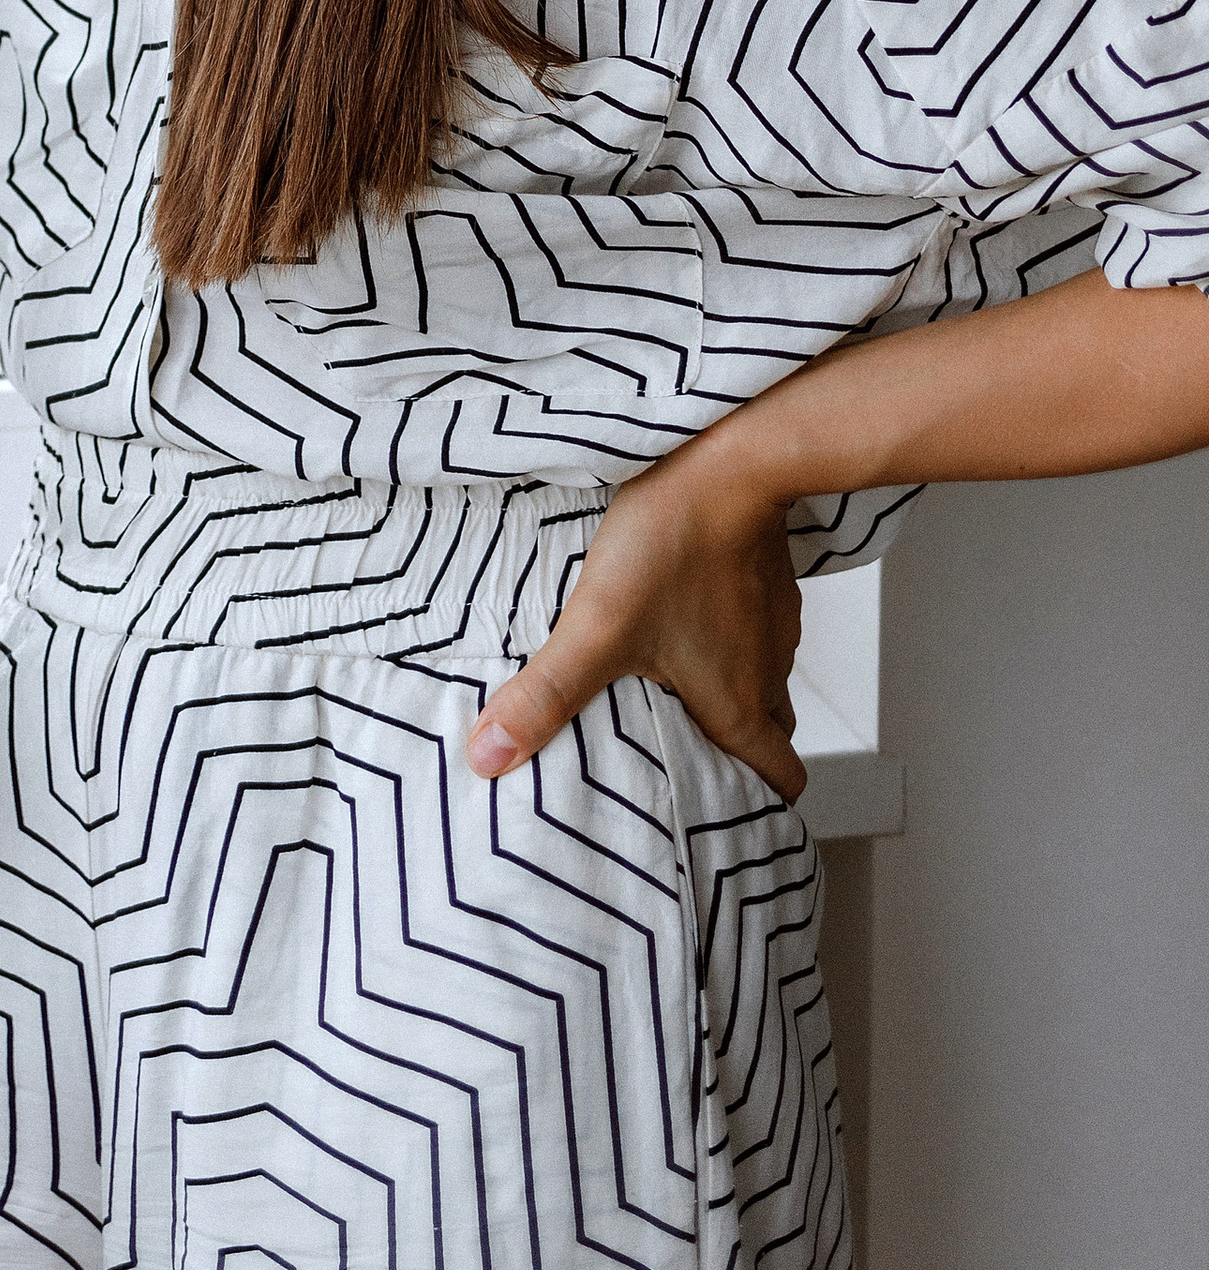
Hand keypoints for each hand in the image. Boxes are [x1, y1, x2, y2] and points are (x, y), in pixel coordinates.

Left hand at [464, 434, 806, 802]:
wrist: (728, 458)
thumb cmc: (673, 545)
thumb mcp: (596, 627)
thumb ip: (544, 694)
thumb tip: (489, 757)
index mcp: (739, 704)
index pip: (780, 781)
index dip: (760, 804)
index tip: (725, 811)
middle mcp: (767, 669)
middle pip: (768, 733)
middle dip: (733, 750)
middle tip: (680, 750)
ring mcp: (772, 621)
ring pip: (760, 677)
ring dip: (727, 688)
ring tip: (669, 683)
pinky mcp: (764, 576)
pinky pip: (753, 625)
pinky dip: (726, 635)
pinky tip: (679, 613)